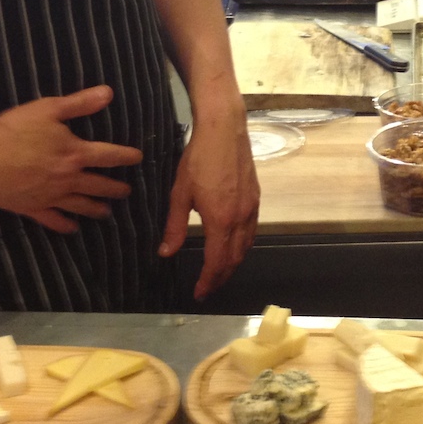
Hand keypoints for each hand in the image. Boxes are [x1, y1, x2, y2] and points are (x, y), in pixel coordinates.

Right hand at [0, 86, 142, 233]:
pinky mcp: (33, 208)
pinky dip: (64, 225)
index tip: (138, 158)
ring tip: (107, 213)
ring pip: (80, 205)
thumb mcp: (48, 109)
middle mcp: (68, 178)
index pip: (108, 155)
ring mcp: (51, 196)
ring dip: (96, 208)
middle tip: (127, 192)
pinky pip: (53, 220)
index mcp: (75, 153)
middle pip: (98, 185)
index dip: (126, 156)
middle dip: (115, 188)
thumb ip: (80, 103)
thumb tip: (108, 93)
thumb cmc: (14, 130)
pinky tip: (72, 229)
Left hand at [159, 112, 258, 298]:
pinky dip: (242, 245)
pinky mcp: (256, 197)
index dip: (208, 281)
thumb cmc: (199, 159)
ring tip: (219, 271)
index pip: (217, 262)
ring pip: (246, 246)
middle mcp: (241, 218)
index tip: (198, 293)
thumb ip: (174, 226)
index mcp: (221, 220)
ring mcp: (252, 208)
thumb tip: (166, 253)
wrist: (224, 130)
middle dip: (221, 277)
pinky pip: (252, 231)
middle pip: (235, 259)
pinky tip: (232, 244)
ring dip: (233, 263)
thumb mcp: (180, 194)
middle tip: (207, 287)